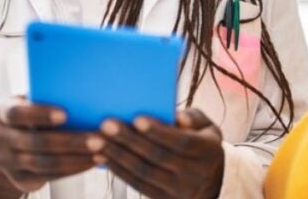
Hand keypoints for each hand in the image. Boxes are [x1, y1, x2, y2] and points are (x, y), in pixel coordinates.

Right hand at [0, 98, 99, 196]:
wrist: (8, 146)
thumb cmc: (30, 114)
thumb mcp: (29, 102)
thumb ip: (45, 97)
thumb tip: (84, 92)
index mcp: (1, 112)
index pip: (17, 113)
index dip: (40, 114)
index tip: (65, 114)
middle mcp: (0, 138)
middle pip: (36, 142)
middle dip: (70, 141)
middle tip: (99, 139)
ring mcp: (7, 162)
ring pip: (45, 163)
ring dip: (76, 159)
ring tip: (101, 152)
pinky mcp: (19, 180)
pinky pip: (49, 176)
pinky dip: (72, 170)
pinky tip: (91, 162)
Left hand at [93, 109, 224, 198]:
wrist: (212, 183)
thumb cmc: (202, 144)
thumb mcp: (207, 127)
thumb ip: (194, 118)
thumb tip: (178, 117)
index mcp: (207, 152)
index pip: (181, 142)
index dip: (159, 131)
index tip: (137, 118)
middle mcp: (194, 174)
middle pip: (157, 157)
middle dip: (128, 140)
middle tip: (105, 125)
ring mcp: (178, 191)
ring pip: (143, 172)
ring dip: (116, 156)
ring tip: (95, 141)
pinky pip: (137, 184)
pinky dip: (118, 170)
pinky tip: (102, 157)